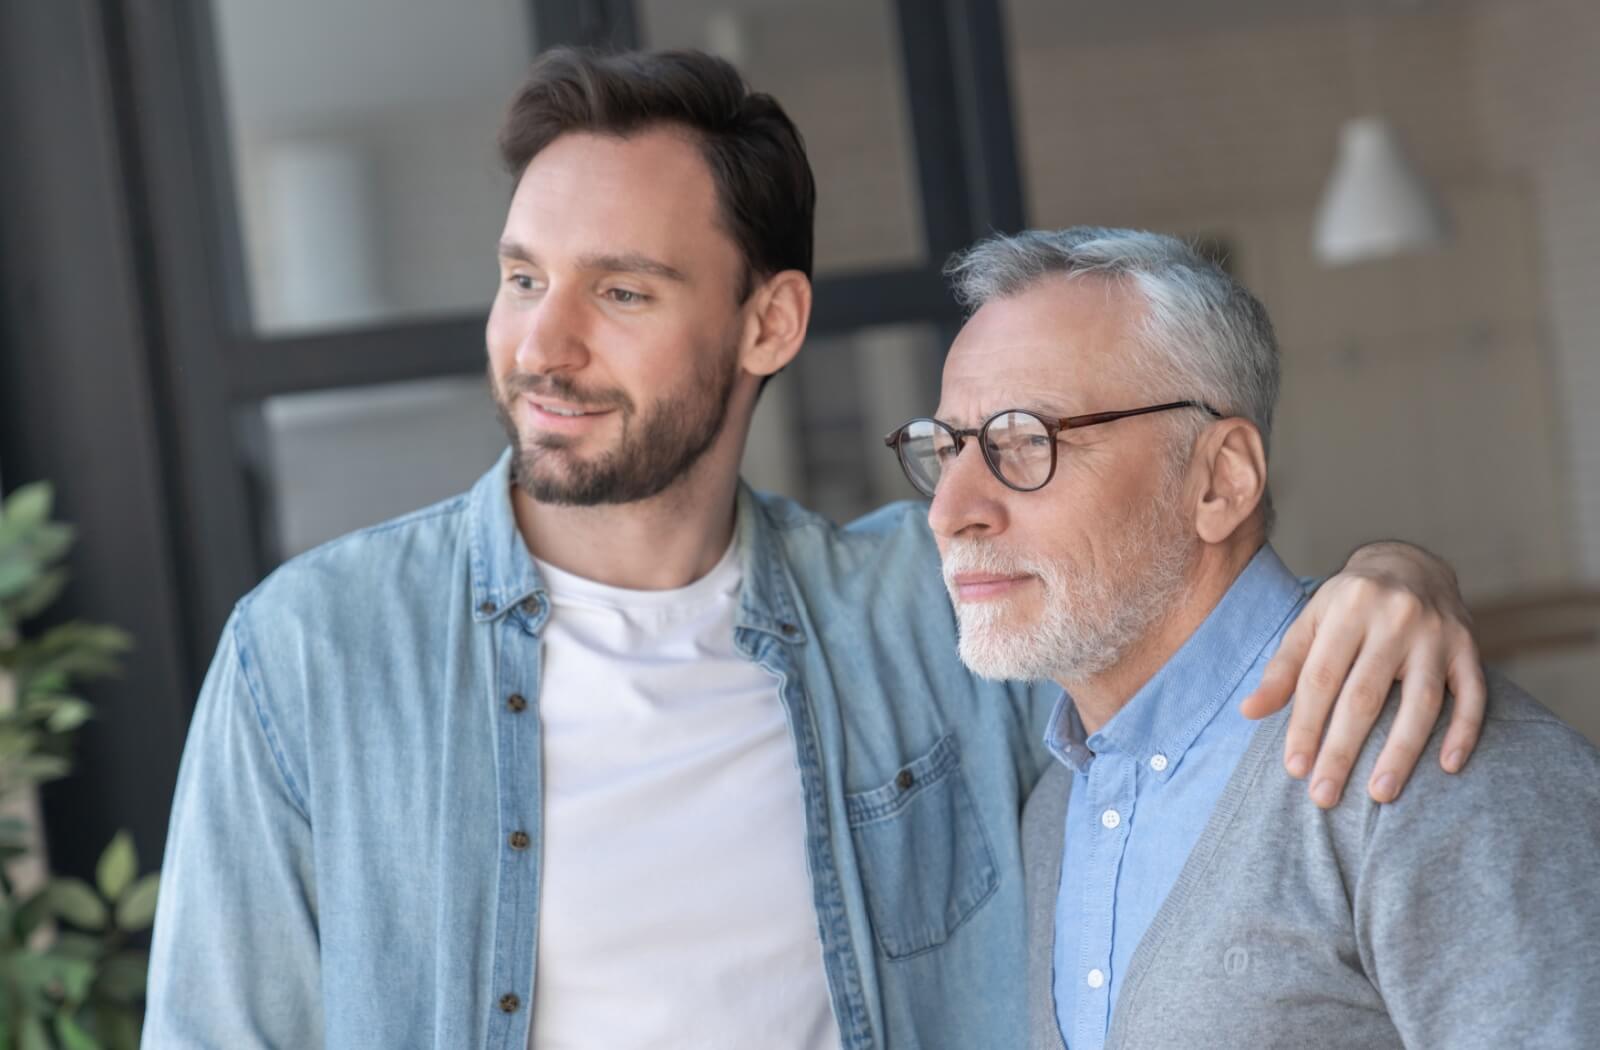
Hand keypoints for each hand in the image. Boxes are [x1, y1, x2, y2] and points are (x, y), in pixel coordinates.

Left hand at [1239, 541, 1485, 807]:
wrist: (1411, 564)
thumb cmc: (1348, 604)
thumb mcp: (1311, 622)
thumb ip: (1283, 668)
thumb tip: (1248, 712)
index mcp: (1347, 609)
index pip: (1321, 678)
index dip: (1306, 725)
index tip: (1295, 768)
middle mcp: (1394, 618)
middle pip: (1365, 696)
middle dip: (1342, 750)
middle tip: (1324, 796)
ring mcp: (1437, 634)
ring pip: (1421, 701)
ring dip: (1400, 752)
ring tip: (1380, 795)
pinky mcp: (1469, 648)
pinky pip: (1473, 695)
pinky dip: (1464, 731)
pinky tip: (1448, 767)